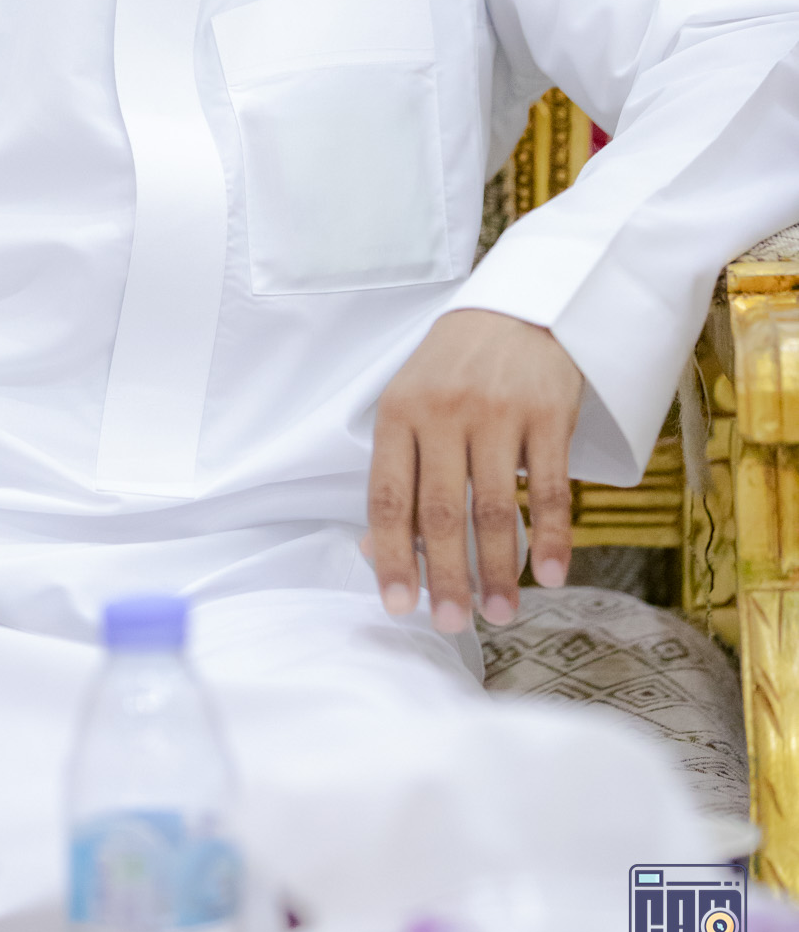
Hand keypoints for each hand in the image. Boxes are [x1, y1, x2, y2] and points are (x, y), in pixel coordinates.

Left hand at [365, 310, 582, 632]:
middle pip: (443, 512)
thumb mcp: (410, 404)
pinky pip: (552, 489)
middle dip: (447, 577)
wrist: (519, 307)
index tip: (398, 606)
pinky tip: (552, 575)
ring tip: (501, 613)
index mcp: (399, 412)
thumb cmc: (454, 367)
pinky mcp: (549, 414)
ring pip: (497, 508)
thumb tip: (376, 551)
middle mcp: (445, 412)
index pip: (390, 498)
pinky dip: (554, 537)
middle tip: (450, 625)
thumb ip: (397, 472)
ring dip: (499, 570)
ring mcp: (500, 412)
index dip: (392, 558)